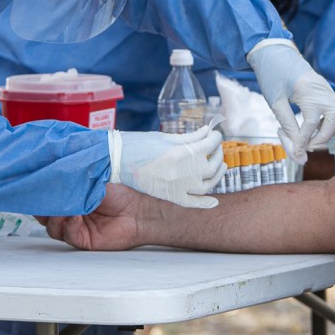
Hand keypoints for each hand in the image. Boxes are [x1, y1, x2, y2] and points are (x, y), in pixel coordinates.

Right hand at [40, 183, 150, 249]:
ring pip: (53, 228)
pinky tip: (75, 216)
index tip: (37, 187)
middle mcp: (70, 215)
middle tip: (45, 198)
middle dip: (42, 208)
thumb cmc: (118, 194)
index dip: (41, 196)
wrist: (137, 211)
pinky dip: (69, 225)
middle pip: (45, 216)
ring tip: (64, 207)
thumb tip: (55, 175)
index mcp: (71, 200)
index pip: (48, 201)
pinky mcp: (83, 241)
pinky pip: (69, 235)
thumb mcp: (92, 182)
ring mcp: (75, 229)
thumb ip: (74, 181)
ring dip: (55, 217)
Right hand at [108, 127, 222, 208]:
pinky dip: (205, 203)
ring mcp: (178, 187)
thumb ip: (188, 137)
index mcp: (182, 152)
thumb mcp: (164, 137)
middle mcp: (184, 172)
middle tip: (215, 146)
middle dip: (217, 152)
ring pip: (208, 183)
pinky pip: (193, 203)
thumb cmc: (136, 144)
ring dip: (218, 173)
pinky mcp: (170, 197)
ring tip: (220, 165)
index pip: (210, 143)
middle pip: (212, 163)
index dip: (215, 136)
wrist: (115, 161)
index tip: (214, 133)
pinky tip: (215, 201)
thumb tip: (206, 132)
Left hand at [247, 40, 334, 161]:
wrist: (273, 51)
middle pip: (334, 118)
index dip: (304, 140)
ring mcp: (326, 87)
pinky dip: (330, 119)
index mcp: (308, 91)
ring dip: (330, 128)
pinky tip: (316, 126)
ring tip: (313, 137)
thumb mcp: (276, 102)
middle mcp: (322, 89)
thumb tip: (295, 146)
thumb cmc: (272, 75)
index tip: (296, 151)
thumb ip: (288, 124)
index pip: (311, 123)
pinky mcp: (325, 87)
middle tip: (308, 146)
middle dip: (324, 136)